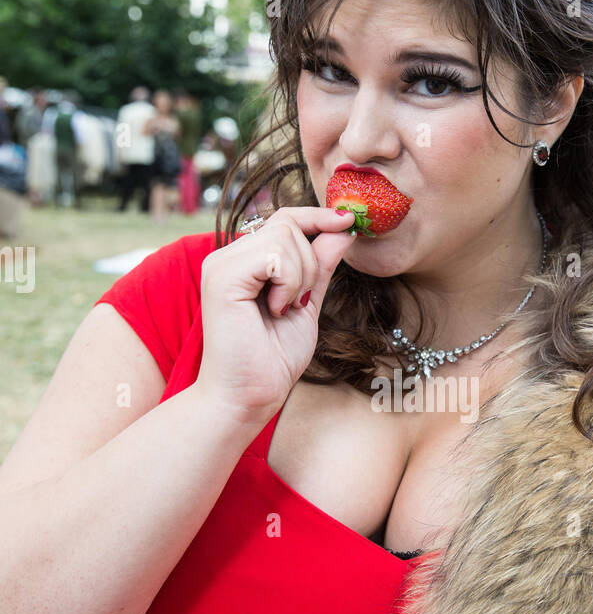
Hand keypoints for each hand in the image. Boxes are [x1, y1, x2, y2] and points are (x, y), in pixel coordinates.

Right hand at [193, 205, 355, 428]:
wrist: (249, 396)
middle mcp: (227, 257)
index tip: (349, 220)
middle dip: (311, 263)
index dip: (318, 217)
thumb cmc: (273, 360)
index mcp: (244, 261)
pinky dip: (288, 285)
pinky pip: (276, 256)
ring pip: (284, 237)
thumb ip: (321, 266)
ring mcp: (221, 264)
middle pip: (288, 224)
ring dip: (301, 278)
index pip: (284, 219)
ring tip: (282, 311)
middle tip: (299, 303)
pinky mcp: (222, 277)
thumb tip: (343, 229)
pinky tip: (274, 311)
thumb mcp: (308, 304)